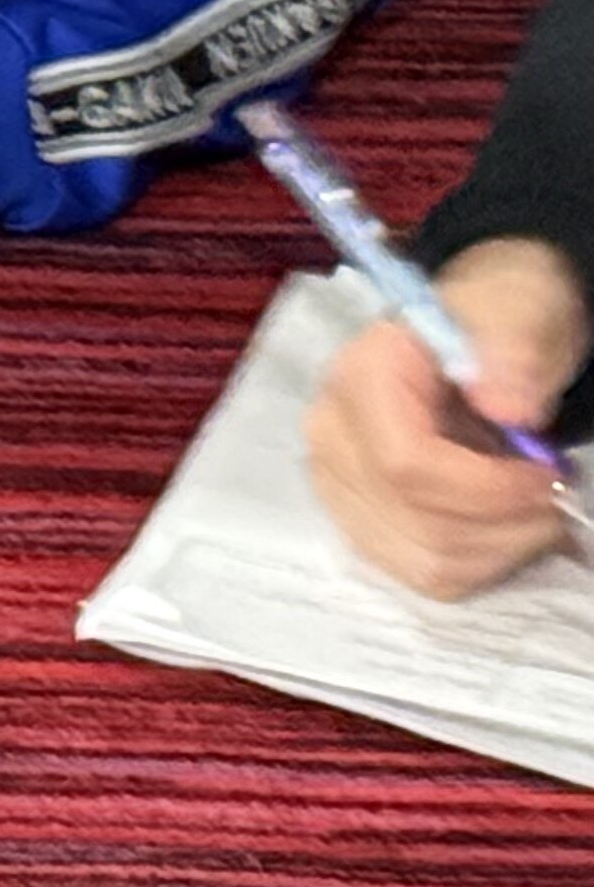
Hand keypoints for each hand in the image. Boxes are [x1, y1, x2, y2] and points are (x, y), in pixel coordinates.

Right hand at [305, 237, 580, 599]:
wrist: (480, 333)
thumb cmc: (498, 318)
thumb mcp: (518, 312)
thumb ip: (513, 350)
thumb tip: (505, 406)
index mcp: (358, 377)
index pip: (405, 464)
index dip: (487, 487)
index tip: (550, 474)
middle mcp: (329, 436)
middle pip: (415, 520)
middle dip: (504, 520)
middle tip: (556, 491)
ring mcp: (336, 483)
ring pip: (423, 558)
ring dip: (499, 545)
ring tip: (535, 507)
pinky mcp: (358, 519)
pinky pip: (423, 574)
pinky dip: (480, 561)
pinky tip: (505, 524)